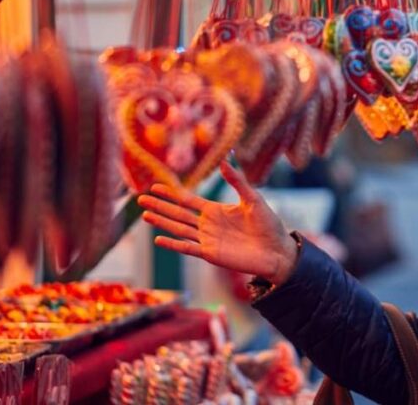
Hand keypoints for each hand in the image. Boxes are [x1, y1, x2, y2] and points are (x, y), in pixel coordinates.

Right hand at [137, 162, 299, 285]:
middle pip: (178, 213)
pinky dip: (173, 244)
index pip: (188, 200)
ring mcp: (208, 240)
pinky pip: (188, 248)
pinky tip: (158, 239)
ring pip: (179, 229)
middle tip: (140, 199)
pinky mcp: (211, 254)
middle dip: (160, 206)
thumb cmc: (269, 225)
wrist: (277, 251)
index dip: (172, 193)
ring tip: (145, 215)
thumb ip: (237, 181)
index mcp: (216, 210)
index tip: (155, 186)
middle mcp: (208, 225)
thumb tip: (224, 161)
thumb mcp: (253, 199)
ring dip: (162, 222)